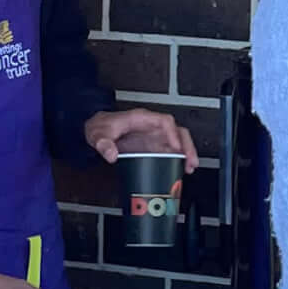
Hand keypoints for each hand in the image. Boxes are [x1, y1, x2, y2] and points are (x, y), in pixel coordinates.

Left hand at [84, 107, 198, 168]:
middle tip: (190, 160)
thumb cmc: (101, 127)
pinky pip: (171, 151)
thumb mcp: (98, 134)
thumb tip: (111, 154)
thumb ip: (104, 143)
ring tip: (190, 167)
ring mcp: (154, 136)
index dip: (172, 134)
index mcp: (141, 119)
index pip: (164, 122)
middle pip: (177, 131)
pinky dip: (179, 159)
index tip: (176, 148)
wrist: (97, 130)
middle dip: (186, 145)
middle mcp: (152, 126)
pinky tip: (182, 169)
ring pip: (178, 141)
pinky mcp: (153, 146)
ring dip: (186, 153)